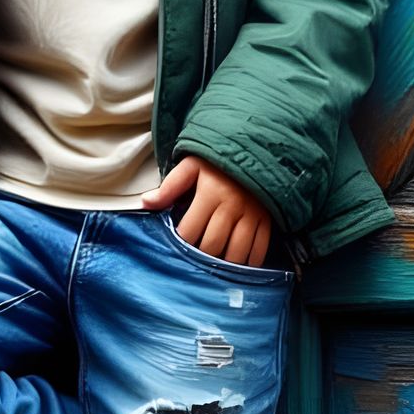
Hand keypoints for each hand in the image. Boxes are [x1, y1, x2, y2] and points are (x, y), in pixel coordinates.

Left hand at [141, 155, 279, 267]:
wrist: (255, 147)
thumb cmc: (217, 161)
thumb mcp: (191, 166)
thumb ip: (169, 187)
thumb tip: (146, 203)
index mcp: (210, 193)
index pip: (189, 231)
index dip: (181, 243)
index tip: (177, 247)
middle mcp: (232, 206)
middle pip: (213, 245)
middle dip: (201, 258)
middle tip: (195, 261)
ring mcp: (252, 214)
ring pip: (237, 252)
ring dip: (224, 265)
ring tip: (214, 267)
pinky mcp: (267, 218)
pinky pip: (260, 248)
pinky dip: (250, 262)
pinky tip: (239, 265)